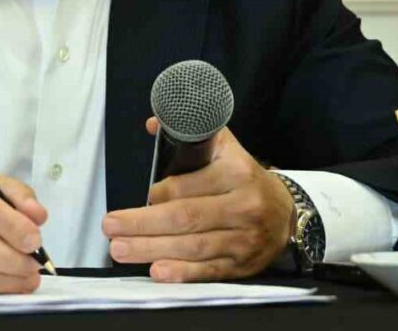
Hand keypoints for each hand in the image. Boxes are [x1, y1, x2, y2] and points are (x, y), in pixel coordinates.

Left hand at [101, 117, 294, 282]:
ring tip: (120, 249)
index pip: (189, 186)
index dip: (158, 193)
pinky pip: (208, 271)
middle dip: (143, 224)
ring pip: (192, 247)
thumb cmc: (244, 179)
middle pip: (185, 218)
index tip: (142, 195)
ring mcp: (243, 240)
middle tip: (111, 226)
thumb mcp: (224, 149)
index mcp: (236, 173)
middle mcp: (242, 207)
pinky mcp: (242, 266)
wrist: (286, 213)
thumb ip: (191, 135)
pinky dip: (182, 274)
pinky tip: (157, 272)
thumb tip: (153, 123)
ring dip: (151, 249)